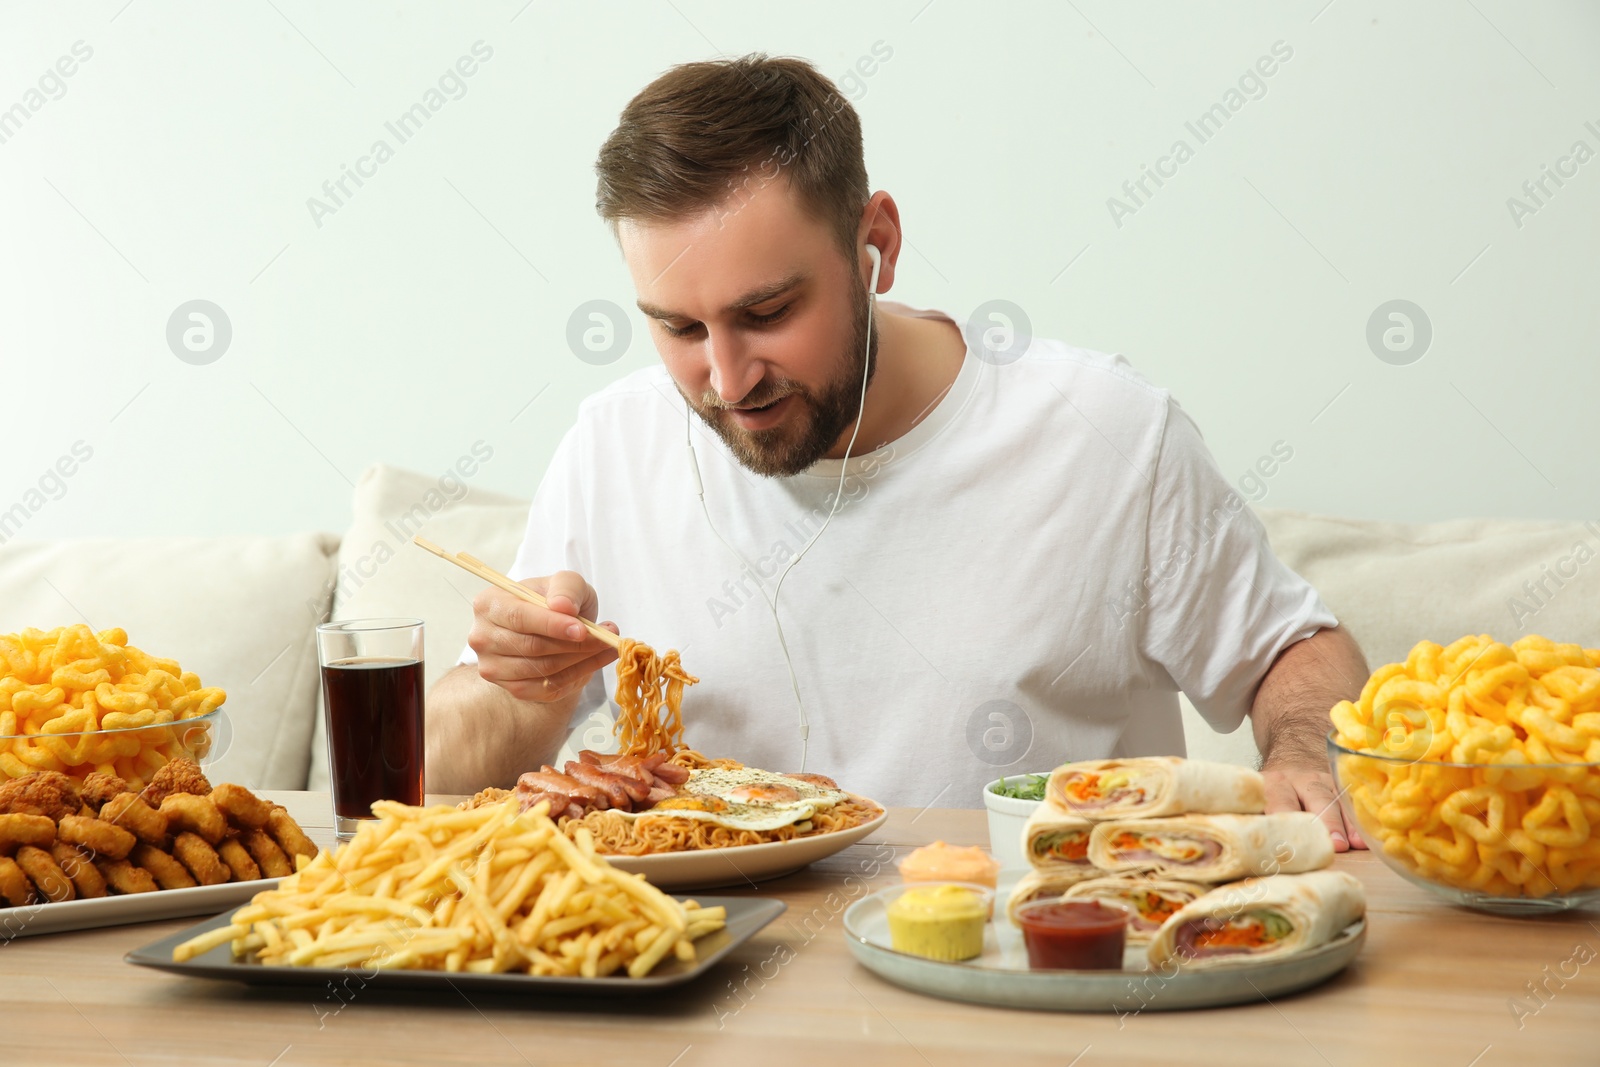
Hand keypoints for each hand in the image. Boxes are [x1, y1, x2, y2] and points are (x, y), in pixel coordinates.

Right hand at [466, 570, 618, 702]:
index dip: (552, 625)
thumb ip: (566, 588)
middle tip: (608, 637)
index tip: (583, 629)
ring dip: (582, 660)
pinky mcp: (512, 688)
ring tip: (608, 646)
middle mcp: (483, 637)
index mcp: (489, 604)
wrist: (553, 627)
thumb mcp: (566, 582)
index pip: (519, 618)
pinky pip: (548, 688)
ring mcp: (494, 667)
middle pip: (532, 647)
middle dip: (575, 644)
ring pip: (543, 669)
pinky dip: (577, 676)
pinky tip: (595, 661)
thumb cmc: (556, 600)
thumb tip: (562, 606)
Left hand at [1262, 759, 1366, 852]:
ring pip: (1338, 800)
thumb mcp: (1257, 799)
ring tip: (1354, 844)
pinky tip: (1366, 838)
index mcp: (1273, 784)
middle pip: (1315, 798)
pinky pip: (1352, 802)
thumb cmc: (1271, 792)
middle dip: (1326, 822)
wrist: (1292, 756)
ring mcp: (1325, 781)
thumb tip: (1252, 854)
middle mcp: (1300, 780)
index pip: (1279, 802)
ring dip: (1347, 824)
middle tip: (1335, 845)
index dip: (1287, 819)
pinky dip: (1359, 821)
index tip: (1293, 844)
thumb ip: (1258, 819)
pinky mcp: (1341, 786)